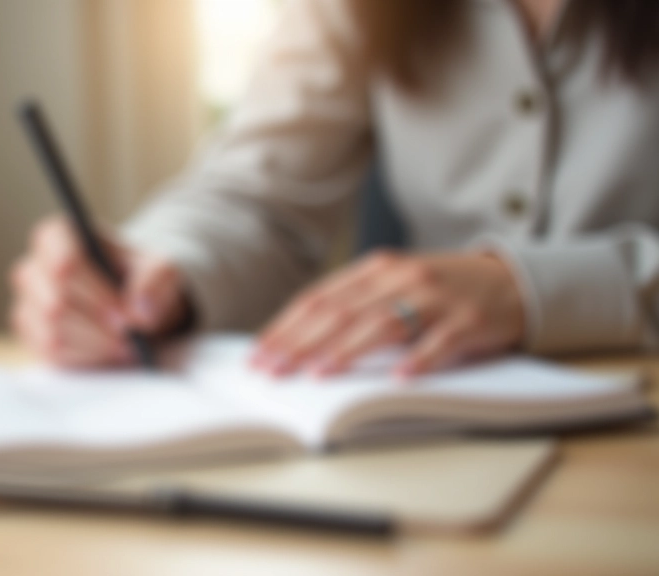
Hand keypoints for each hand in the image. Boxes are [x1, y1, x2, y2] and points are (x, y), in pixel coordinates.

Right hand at [10, 215, 188, 366]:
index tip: (126, 317)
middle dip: (98, 327)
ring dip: (95, 346)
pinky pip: (51, 355)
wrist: (135, 304)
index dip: (96, 295)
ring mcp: (29, 304)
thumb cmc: (141, 278)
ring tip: (127, 347)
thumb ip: (156, 281)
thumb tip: (140, 310)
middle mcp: (34, 267)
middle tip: (131, 338)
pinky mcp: (32, 337)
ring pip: (52, 334)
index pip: (65, 264)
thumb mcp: (161, 271)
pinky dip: (85, 359)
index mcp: (59, 236)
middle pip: (55, 305)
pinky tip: (108, 353)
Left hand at [253, 250, 525, 377]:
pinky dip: (419, 359)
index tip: (260, 353)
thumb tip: (299, 340)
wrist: (509, 280)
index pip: (319, 299)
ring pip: (383, 324)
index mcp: (375, 270)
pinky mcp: (469, 320)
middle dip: (302, 343)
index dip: (287, 326)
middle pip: (342, 312)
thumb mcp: (392, 286)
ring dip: (347, 350)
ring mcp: (436, 298)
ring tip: (319, 373)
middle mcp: (401, 278)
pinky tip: (398, 377)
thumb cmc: (438, 290)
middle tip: (273, 369)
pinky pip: (441, 341)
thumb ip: (353, 304)